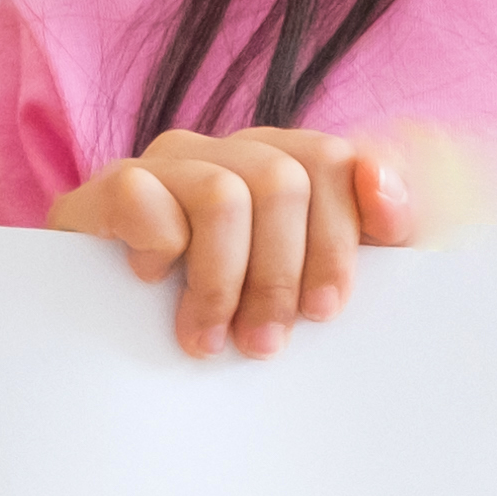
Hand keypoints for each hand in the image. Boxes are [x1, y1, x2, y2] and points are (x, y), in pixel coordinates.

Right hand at [51, 128, 411, 358]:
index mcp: (283, 164)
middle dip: (281, 275)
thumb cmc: (221, 314)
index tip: (329, 307)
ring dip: (221, 282)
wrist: (105, 334)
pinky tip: (150, 284)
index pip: (335, 161)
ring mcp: (166, 163)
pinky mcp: (108, 188)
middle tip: (264, 343)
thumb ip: (361, 243)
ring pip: (224, 195)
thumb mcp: (299, 288)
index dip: (343, 232)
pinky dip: (157, 249)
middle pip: (284, 181)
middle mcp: (228, 152)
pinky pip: (146, 198)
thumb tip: (391, 197)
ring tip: (206, 339)